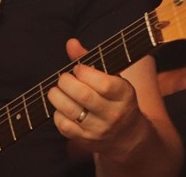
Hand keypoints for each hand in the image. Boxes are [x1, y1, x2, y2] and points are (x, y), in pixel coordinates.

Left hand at [47, 39, 146, 155]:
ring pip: (71, 111)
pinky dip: (57, 113)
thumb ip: (90, 59)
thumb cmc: (116, 99)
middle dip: (66, 82)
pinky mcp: (86, 141)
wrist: (128, 136)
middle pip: (83, 96)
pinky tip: (61, 107)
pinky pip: (64, 126)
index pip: (103, 84)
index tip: (78, 68)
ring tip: (57, 90)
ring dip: (57, 96)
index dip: (85, 72)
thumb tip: (70, 43)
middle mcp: (114, 114)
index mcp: (124, 95)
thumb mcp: (112, 78)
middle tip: (64, 78)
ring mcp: (100, 130)